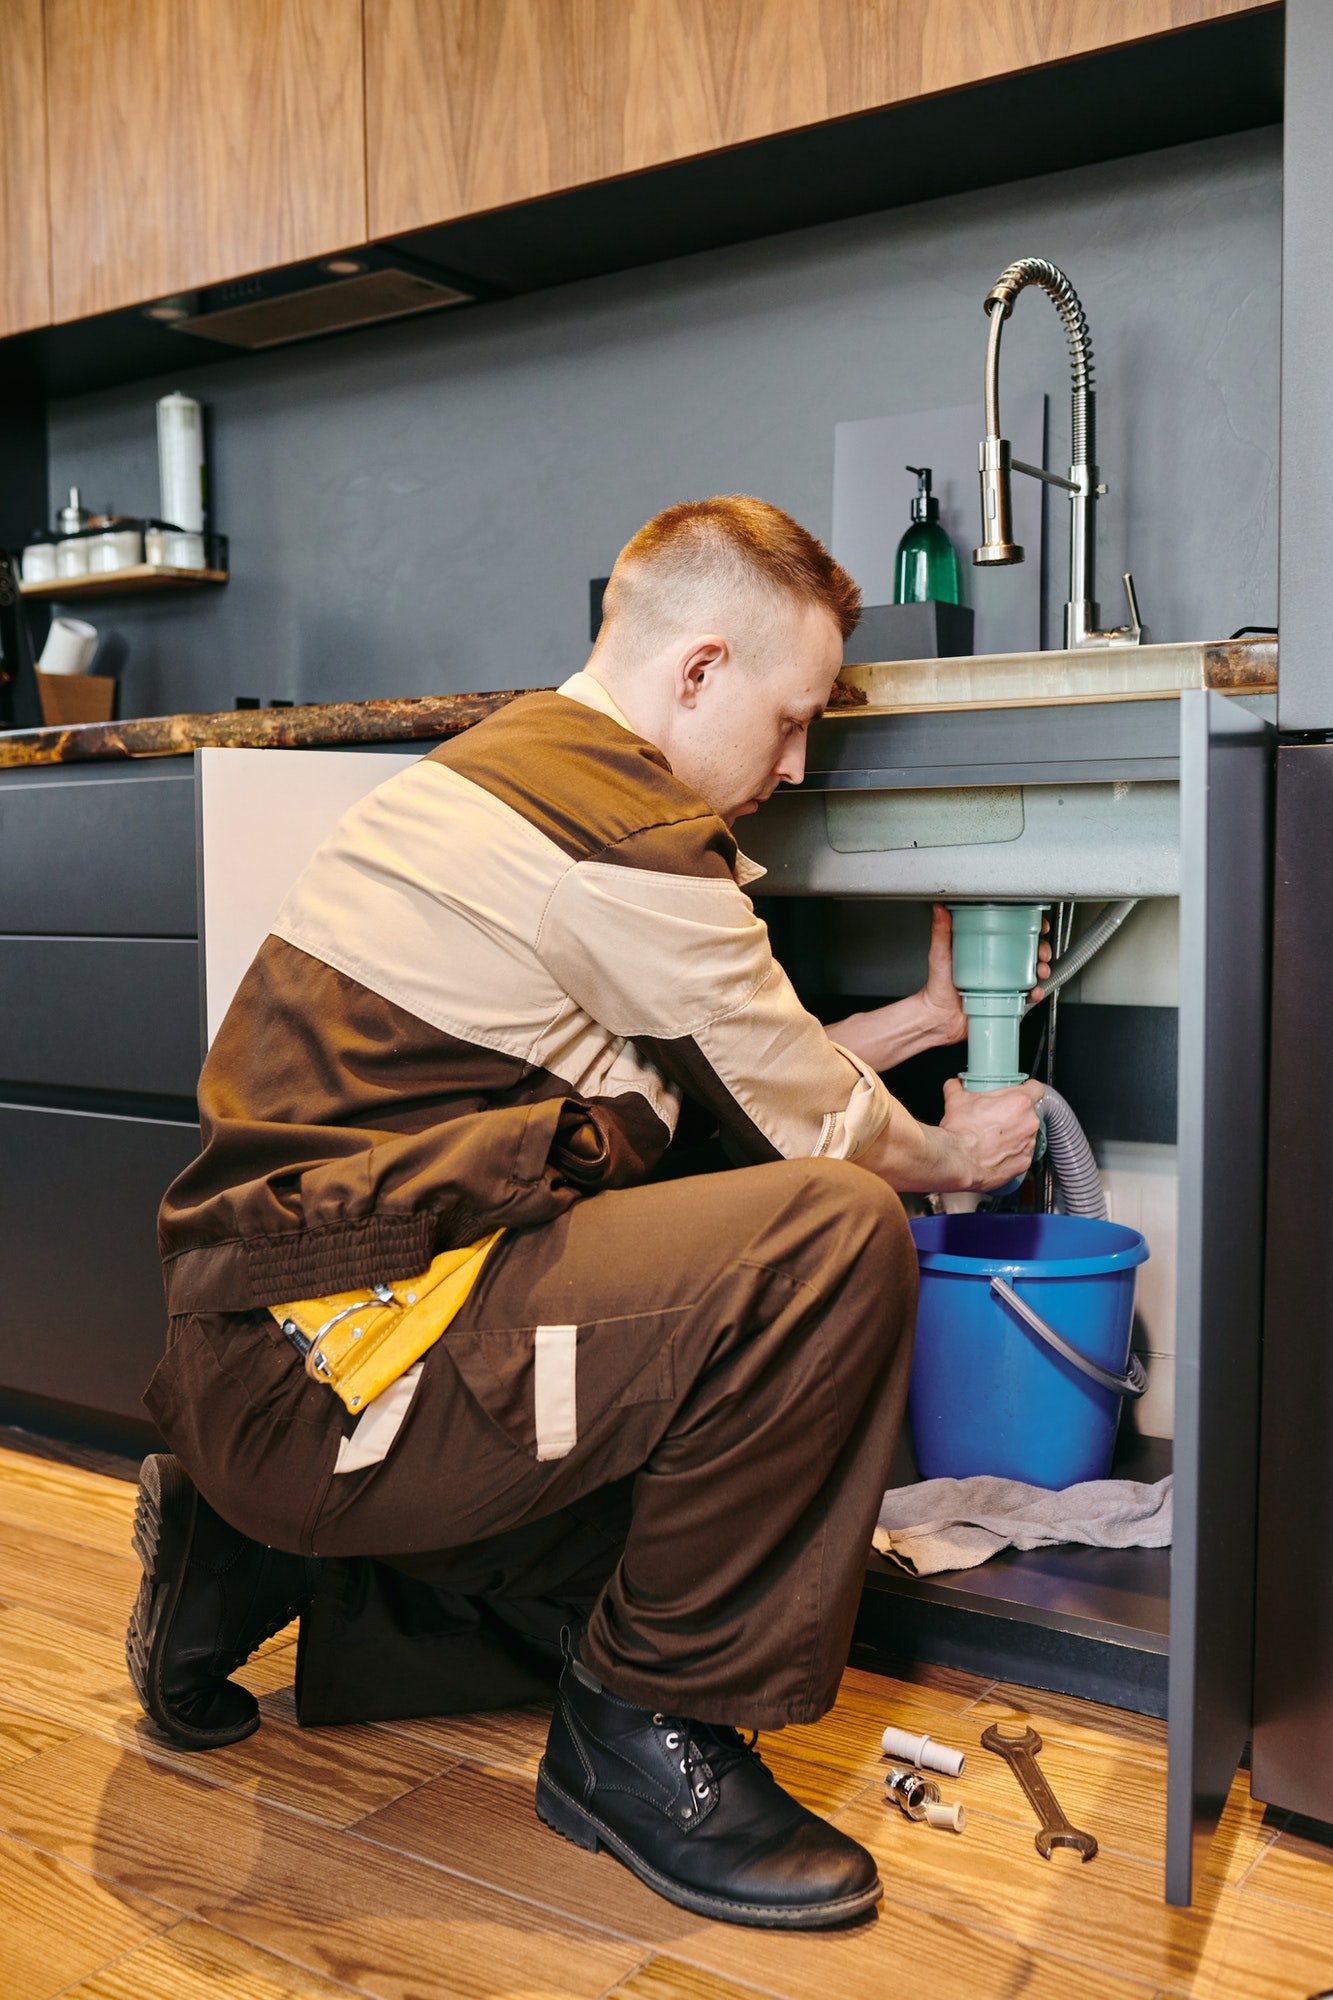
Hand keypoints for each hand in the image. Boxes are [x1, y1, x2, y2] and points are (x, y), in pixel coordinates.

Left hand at [915, 906, 1052, 1046]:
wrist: (938, 1019)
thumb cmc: (937, 987)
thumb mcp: (940, 955)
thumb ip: (940, 933)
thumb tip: (940, 909)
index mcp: (984, 949)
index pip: (1011, 932)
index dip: (1028, 927)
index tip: (1038, 926)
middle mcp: (996, 965)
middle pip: (1027, 952)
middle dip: (1041, 950)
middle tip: (1041, 953)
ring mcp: (1002, 983)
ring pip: (1031, 973)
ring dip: (1042, 970)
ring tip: (1040, 971)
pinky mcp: (1005, 1000)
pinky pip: (1026, 996)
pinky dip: (1035, 994)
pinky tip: (1034, 992)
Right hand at [939, 1076, 1044, 1190]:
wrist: (957, 1160)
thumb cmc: (961, 1131)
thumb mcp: (955, 1100)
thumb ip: (957, 1087)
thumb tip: (955, 1085)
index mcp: (1019, 1102)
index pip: (1037, 1089)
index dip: (1028, 1089)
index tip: (1019, 1092)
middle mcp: (1029, 1122)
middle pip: (1030, 1113)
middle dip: (1016, 1114)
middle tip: (997, 1116)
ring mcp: (1029, 1144)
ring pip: (1027, 1134)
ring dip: (1015, 1134)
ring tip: (994, 1137)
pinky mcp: (1024, 1163)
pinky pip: (1022, 1154)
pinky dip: (1012, 1153)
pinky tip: (996, 1152)